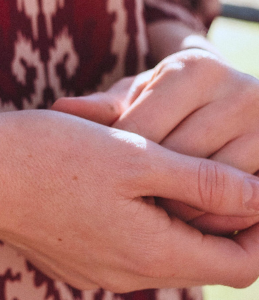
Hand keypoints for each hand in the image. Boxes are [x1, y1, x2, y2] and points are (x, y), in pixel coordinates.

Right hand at [0, 106, 258, 291]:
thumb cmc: (48, 152)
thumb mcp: (134, 157)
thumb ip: (203, 182)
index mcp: (152, 255)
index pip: (241, 266)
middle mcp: (128, 277)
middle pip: (204, 262)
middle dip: (226, 222)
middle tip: (232, 170)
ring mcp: (96, 273)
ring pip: (164, 252)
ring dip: (182, 217)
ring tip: (178, 165)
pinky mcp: (72, 261)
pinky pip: (127, 248)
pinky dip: (144, 220)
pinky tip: (126, 178)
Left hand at [66, 50, 258, 234]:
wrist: (232, 105)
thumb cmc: (168, 103)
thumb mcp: (137, 100)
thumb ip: (105, 109)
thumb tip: (60, 107)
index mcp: (197, 68)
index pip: (146, 130)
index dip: (121, 165)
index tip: (104, 185)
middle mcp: (242, 91)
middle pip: (185, 161)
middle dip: (154, 194)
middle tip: (128, 217)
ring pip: (220, 188)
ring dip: (187, 215)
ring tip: (156, 227)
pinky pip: (249, 206)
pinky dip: (220, 222)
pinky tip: (190, 231)